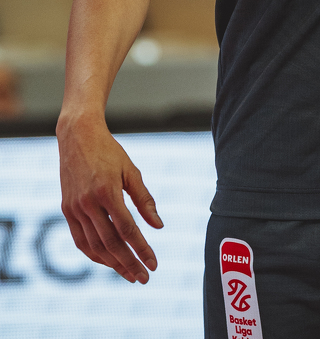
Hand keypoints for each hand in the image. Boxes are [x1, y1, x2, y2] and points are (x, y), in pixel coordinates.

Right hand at [57, 114, 162, 282]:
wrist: (77, 136)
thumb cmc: (109, 152)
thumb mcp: (131, 171)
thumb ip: (144, 199)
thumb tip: (158, 226)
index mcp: (107, 191)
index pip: (127, 229)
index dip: (141, 249)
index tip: (154, 264)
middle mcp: (88, 203)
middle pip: (110, 243)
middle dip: (128, 263)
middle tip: (144, 277)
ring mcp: (74, 208)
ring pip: (94, 246)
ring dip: (112, 264)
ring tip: (129, 274)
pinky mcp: (66, 210)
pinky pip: (80, 240)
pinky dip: (94, 254)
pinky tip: (108, 261)